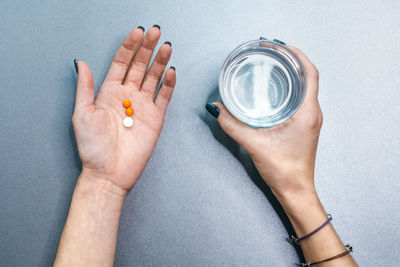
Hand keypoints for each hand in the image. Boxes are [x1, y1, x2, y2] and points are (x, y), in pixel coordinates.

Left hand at [72, 26, 175, 190]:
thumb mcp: (82, 114)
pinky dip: (168, 85)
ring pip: (153, 78)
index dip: (129, 46)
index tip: (137, 32)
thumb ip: (85, 87)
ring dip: (160, 62)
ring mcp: (142, 106)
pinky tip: (171, 72)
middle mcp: (127, 96)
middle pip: (139, 66)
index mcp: (108, 92)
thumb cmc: (92, 147)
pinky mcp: (155, 118)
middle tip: (156, 32)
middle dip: (148, 48)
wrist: (109, 173)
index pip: (121, 63)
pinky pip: (164, 97)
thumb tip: (81, 63)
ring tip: (167, 47)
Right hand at [209, 46, 321, 197]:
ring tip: (272, 65)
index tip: (281, 46)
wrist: (296, 190)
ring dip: (291, 73)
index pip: (310, 73)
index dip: (298, 55)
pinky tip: (274, 89)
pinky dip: (290, 87)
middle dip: (291, 60)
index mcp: (307, 112)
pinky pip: (301, 98)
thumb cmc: (284, 170)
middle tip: (271, 52)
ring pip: (305, 87)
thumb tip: (217, 108)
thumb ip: (232, 125)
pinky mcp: (304, 125)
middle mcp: (313, 112)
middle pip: (308, 76)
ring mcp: (310, 119)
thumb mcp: (254, 145)